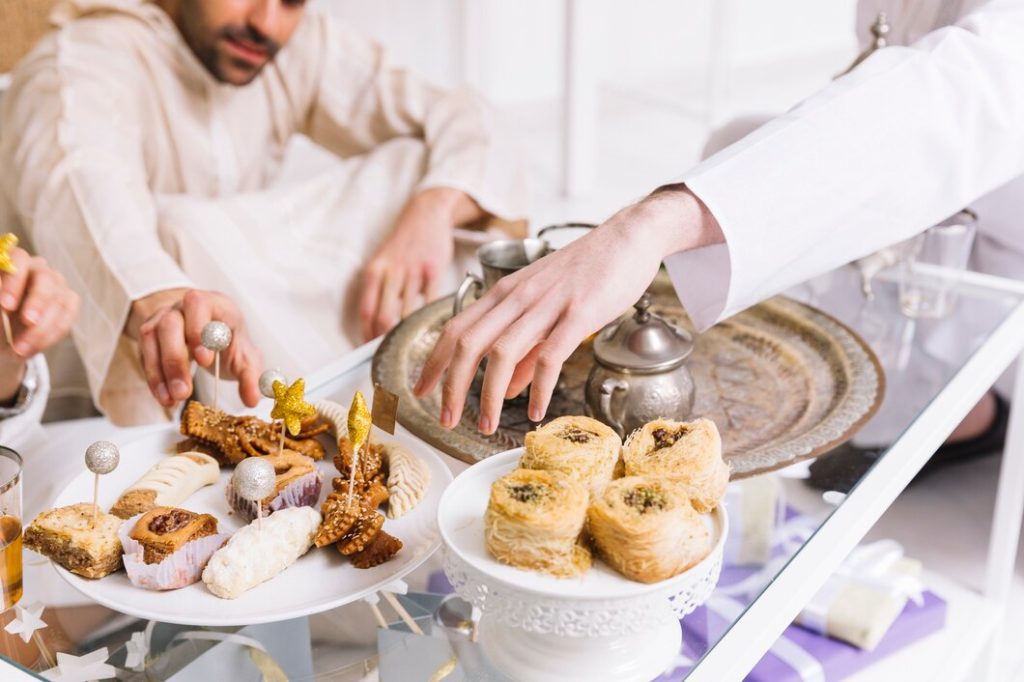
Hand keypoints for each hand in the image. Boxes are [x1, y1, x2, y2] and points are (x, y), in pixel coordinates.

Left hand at [0, 247, 79, 400]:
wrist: (5, 338)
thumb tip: (4, 309)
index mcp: (14, 263)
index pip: (18, 260)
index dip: (14, 281)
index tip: (5, 306)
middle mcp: (38, 269)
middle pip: (46, 279)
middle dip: (37, 302)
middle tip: (28, 322)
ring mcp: (57, 285)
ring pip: (59, 302)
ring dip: (42, 328)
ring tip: (21, 350)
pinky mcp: (69, 302)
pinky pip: (67, 317)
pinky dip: (51, 335)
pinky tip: (34, 349)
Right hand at [126, 288, 261, 408]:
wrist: (207, 333)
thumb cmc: (228, 339)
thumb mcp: (245, 355)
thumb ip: (250, 376)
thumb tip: (252, 400)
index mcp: (212, 304)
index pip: (198, 305)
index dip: (198, 330)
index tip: (205, 360)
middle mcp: (182, 308)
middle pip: (170, 324)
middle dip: (176, 359)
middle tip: (185, 391)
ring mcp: (161, 319)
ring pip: (152, 339)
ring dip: (161, 372)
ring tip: (174, 399)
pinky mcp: (150, 338)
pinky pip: (145, 356)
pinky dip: (154, 379)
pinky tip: (165, 398)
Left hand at [359, 188, 484, 340]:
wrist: (425, 214)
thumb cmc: (403, 244)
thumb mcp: (382, 263)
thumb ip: (377, 291)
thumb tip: (374, 327)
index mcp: (373, 272)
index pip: (366, 312)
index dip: (366, 336)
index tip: (370, 352)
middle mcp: (390, 272)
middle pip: (384, 316)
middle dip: (386, 341)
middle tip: (393, 356)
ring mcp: (412, 271)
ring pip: (407, 312)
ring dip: (409, 333)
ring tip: (412, 348)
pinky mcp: (433, 270)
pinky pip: (430, 301)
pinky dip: (429, 318)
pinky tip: (430, 329)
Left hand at [414, 186, 722, 433]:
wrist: (628, 236)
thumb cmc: (587, 272)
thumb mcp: (546, 306)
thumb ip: (525, 348)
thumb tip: (506, 386)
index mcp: (505, 292)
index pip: (457, 329)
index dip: (434, 362)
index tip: (420, 390)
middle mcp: (518, 296)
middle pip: (469, 343)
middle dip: (451, 385)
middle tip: (445, 419)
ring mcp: (547, 303)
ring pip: (502, 351)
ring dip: (488, 394)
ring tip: (485, 425)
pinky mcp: (579, 312)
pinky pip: (550, 355)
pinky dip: (537, 387)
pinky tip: (534, 412)